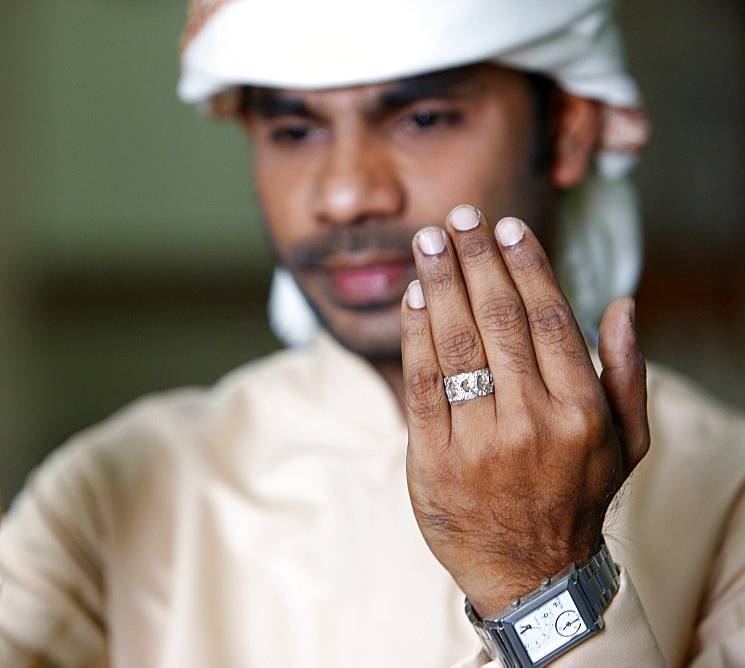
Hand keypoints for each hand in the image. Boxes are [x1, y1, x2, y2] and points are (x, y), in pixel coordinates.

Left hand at [400, 204, 648, 617]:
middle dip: (476, 260)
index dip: (525, 267)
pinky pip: (421, 383)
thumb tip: (623, 304)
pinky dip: (415, 335)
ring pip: (456, 344)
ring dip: (441, 283)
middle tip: (460, 217)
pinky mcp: (433, 458)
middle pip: (498, 320)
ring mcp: (479, 441)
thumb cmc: (578, 495)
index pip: (549, 319)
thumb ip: (628, 373)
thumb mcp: (627, 443)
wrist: (530, 572)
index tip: (507, 228)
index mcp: (581, 410)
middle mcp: (531, 421)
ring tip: (429, 241)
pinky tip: (412, 297)